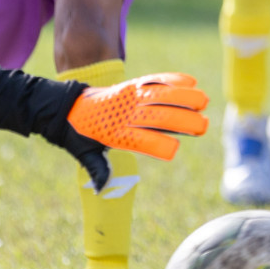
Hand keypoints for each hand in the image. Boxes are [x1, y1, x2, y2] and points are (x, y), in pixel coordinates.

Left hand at [68, 72, 208, 164]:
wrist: (65, 105)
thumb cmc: (79, 134)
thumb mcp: (84, 152)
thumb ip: (97, 169)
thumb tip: (102, 190)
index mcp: (115, 134)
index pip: (142, 140)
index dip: (159, 146)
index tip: (174, 151)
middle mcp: (125, 114)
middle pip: (158, 116)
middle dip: (183, 120)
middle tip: (203, 126)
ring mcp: (129, 97)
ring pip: (160, 95)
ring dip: (184, 96)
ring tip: (204, 101)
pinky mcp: (131, 85)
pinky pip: (155, 79)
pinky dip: (173, 79)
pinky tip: (191, 81)